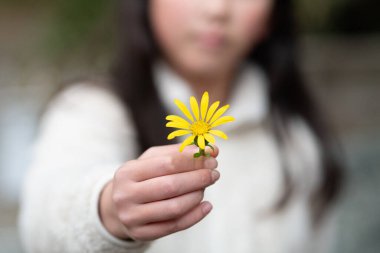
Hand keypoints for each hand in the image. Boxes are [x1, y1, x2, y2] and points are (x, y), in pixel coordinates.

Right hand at [99, 144, 218, 240]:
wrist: (119, 207)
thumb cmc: (142, 178)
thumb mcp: (153, 160)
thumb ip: (180, 153)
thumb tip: (212, 149)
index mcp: (127, 172)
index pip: (167, 163)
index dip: (192, 160)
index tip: (210, 156)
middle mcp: (125, 195)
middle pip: (171, 186)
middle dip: (198, 178)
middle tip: (214, 173)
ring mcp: (132, 217)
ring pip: (174, 208)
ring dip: (197, 196)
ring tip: (206, 187)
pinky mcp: (141, 233)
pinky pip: (175, 225)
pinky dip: (195, 215)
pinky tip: (206, 205)